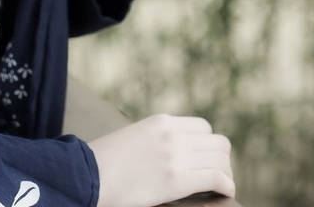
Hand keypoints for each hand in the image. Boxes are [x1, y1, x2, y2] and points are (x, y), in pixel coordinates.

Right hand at [88, 113, 235, 206]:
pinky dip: (227, 185)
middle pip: (217, 141)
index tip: (204, 160)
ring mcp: (176, 155)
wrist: (85, 176)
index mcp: (161, 121)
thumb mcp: (132, 138)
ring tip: (221, 186)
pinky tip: (226, 193)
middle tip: (216, 175)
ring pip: (221, 158)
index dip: (207, 145)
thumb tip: (168, 155)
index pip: (203, 127)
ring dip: (225, 172)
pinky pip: (217, 177)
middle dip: (220, 159)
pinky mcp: (177, 179)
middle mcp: (173, 134)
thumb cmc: (102, 163)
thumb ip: (155, 141)